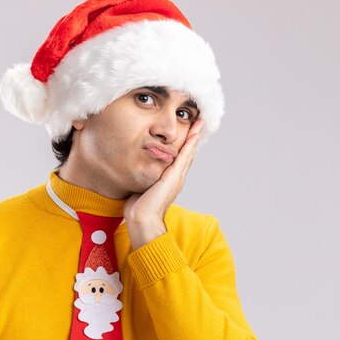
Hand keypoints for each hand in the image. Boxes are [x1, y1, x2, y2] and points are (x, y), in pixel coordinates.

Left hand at [124, 118, 204, 249]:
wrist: (142, 219)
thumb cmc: (138, 207)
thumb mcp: (142, 185)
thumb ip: (145, 176)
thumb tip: (138, 170)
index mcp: (170, 179)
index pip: (180, 157)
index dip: (185, 143)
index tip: (189, 129)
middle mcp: (177, 177)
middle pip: (188, 152)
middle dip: (194, 136)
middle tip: (199, 120)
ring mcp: (177, 177)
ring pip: (188, 152)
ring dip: (195, 136)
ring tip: (200, 122)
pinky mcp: (173, 178)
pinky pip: (184, 157)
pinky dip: (190, 145)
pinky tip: (194, 134)